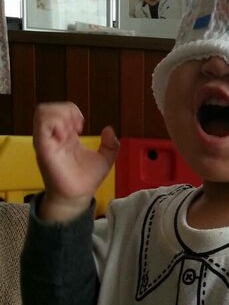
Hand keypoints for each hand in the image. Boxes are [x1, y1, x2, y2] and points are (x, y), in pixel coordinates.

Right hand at [32, 102, 119, 221]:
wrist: (79, 195)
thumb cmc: (87, 179)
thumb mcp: (105, 159)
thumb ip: (111, 145)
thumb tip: (109, 129)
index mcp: (65, 136)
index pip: (60, 111)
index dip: (72, 111)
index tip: (82, 124)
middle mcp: (53, 137)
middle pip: (48, 109)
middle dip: (65, 110)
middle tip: (77, 126)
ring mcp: (47, 141)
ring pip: (42, 113)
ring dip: (60, 115)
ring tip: (72, 130)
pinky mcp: (44, 148)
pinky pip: (41, 127)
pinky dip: (55, 124)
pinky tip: (67, 135)